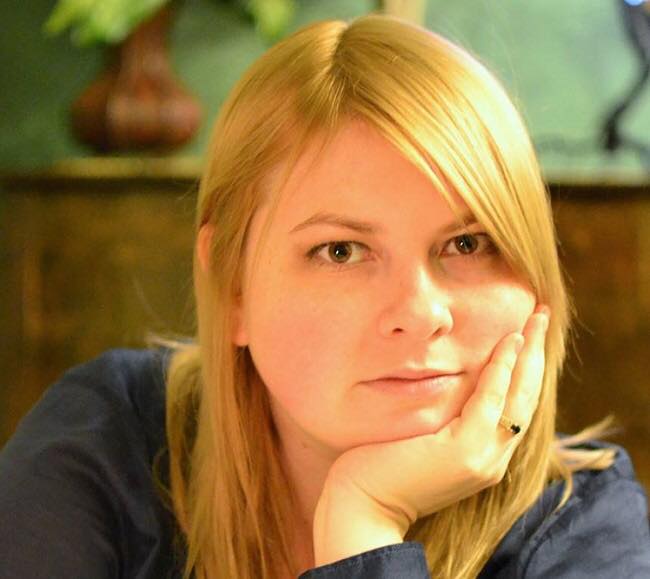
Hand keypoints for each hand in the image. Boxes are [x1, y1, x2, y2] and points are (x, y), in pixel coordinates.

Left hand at [313, 305, 549, 562]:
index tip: (528, 335)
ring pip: (518, 397)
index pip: (515, 405)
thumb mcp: (425, 436)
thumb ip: (446, 415)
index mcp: (485, 455)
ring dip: (529, 354)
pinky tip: (509, 342)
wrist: (363, 505)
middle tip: (542, 315)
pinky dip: (502, 370)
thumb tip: (448, 380)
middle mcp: (493, 458)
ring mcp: (483, 457)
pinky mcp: (465, 452)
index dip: (526, 369)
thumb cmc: (381, 467)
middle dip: (537, 354)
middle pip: (527, 398)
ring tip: (535, 319)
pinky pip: (490, 401)